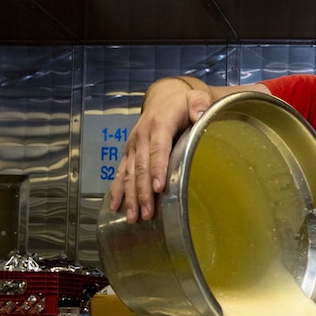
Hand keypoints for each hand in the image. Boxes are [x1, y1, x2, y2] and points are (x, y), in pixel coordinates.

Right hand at [108, 78, 212, 221]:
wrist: (163, 98)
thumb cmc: (183, 103)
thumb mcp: (195, 97)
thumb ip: (199, 104)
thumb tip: (198, 115)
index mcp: (159, 124)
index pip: (158, 149)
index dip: (157, 168)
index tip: (158, 188)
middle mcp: (141, 135)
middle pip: (141, 167)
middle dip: (142, 191)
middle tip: (147, 213)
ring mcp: (133, 145)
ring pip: (129, 174)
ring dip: (130, 196)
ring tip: (134, 217)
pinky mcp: (129, 153)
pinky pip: (121, 173)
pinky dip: (117, 190)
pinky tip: (115, 207)